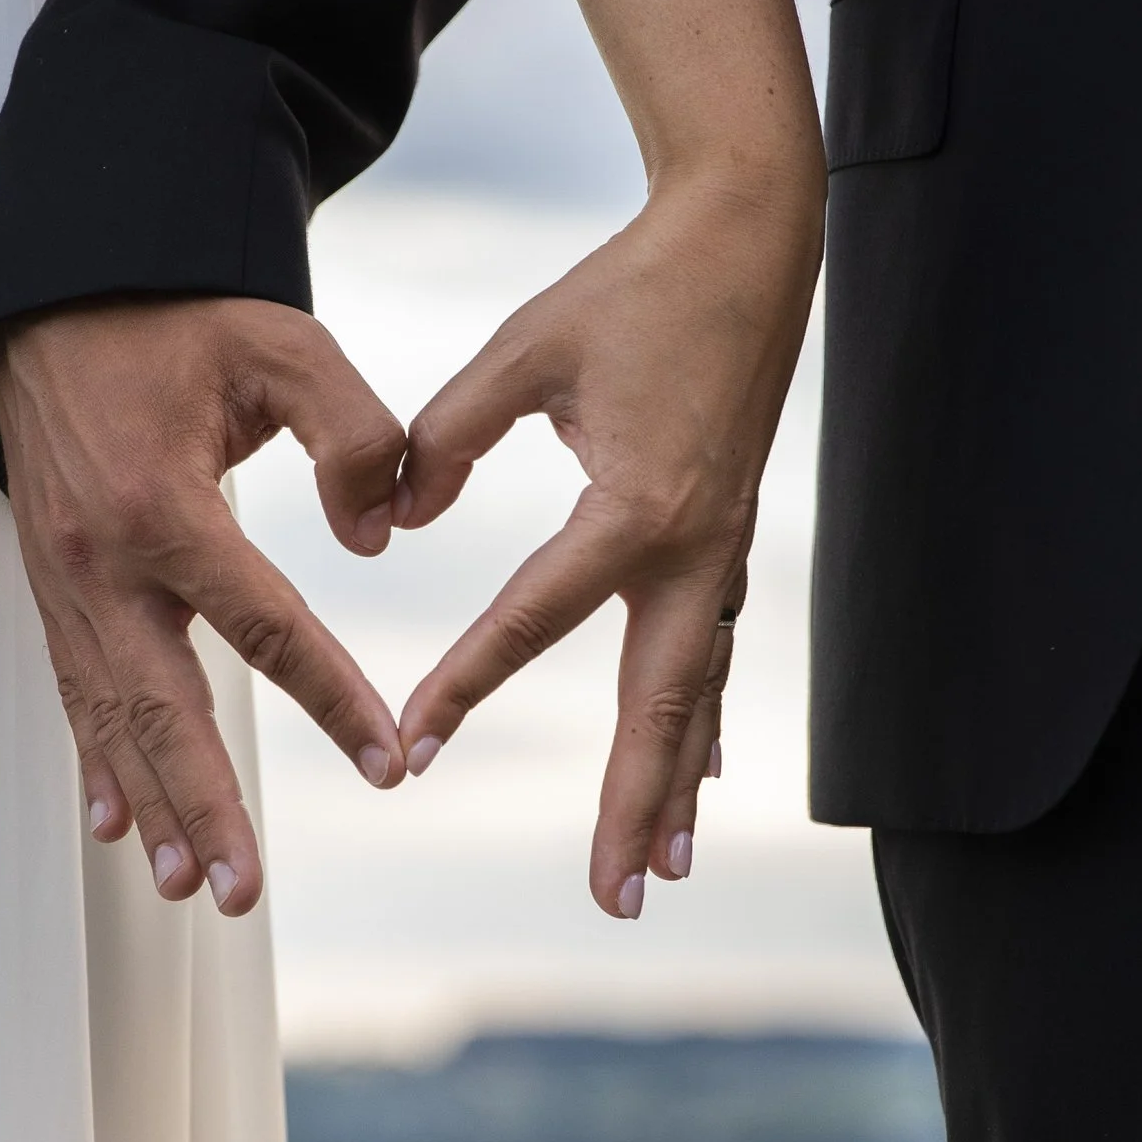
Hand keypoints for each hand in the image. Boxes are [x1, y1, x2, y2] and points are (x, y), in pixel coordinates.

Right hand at [0, 295, 407, 916]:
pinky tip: (115, 825)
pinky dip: (96, 761)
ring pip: (110, 716)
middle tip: (244, 890)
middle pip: (161, 707)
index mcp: (164, 505)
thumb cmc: (177, 312)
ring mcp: (63, 579)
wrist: (58, 288)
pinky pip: (74, 688)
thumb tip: (380, 538)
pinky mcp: (50, 583)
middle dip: (204, 805)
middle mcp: (101, 560)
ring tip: (189, 885)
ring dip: (151, 805)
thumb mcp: (284, 344)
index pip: (263, 626)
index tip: (387, 762)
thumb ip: (354, 434)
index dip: (331, 698)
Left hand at [395, 162, 823, 918]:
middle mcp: (690, 546)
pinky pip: (711, 650)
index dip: (465, 686)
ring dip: (675, 785)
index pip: (533, 620)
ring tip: (658, 871)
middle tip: (612, 897)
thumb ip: (445, 436)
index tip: (411, 747)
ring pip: (694, 694)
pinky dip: (699, 721)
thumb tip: (394, 511)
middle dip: (632, 805)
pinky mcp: (726, 536)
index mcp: (633, 506)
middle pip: (656, 705)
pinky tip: (698, 778)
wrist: (748, 244)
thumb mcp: (523, 353)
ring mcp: (720, 549)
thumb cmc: (631, 290)